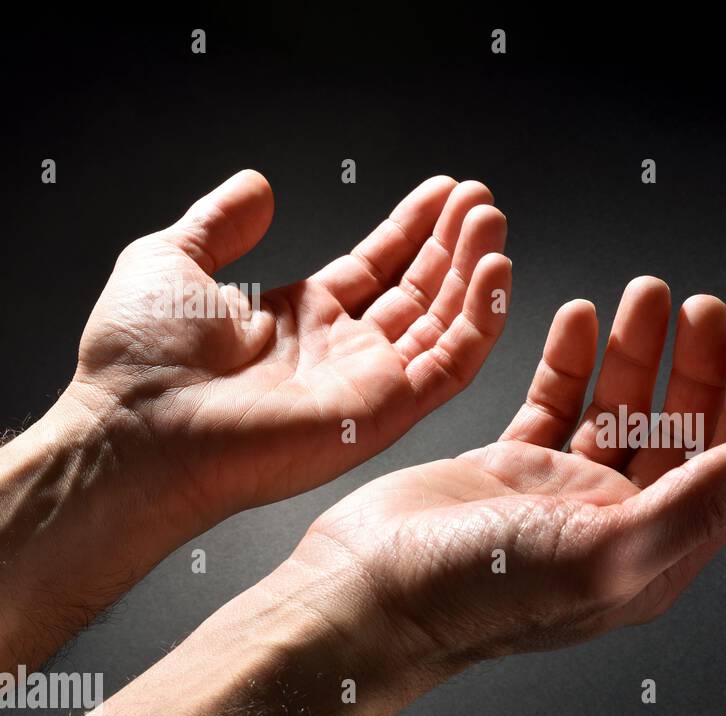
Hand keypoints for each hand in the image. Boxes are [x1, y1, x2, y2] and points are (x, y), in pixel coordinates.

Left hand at [66, 170, 510, 530]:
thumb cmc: (138, 360)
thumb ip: (221, 222)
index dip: (411, 228)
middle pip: (418, 290)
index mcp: (299, 318)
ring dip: (473, 270)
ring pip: (443, 321)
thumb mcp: (170, 260)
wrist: (138, 429)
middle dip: (452, 243)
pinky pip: (451, 365)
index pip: (376, 266)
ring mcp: (368, 383)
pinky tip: (495, 271)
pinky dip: (480, 320)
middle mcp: (341, 350)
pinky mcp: (385, 413)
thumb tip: (258, 185)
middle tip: (482, 199)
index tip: (444, 192)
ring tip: (492, 219)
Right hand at [285, 277, 725, 676]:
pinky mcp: (509, 469)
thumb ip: (704, 501)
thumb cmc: (478, 591)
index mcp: (653, 552)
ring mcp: (561, 495)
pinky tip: (580, 316)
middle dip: (696, 365)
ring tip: (646, 291)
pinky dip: (572, 359)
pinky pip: (555, 403)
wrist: (363, 595)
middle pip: (678, 430)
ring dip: (638, 350)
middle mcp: (615, 524)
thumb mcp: (609, 548)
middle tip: (700, 304)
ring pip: (619, 408)